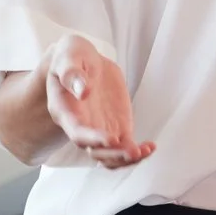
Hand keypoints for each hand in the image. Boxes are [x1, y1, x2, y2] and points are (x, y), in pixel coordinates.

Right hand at [43, 35, 152, 167]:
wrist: (82, 60)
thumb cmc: (71, 56)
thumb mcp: (69, 56)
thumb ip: (72, 73)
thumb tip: (83, 91)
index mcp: (64, 110)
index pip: (76, 131)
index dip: (92, 138)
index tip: (110, 139)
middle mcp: (80, 126)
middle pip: (94, 151)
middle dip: (113, 155)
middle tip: (132, 151)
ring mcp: (99, 129)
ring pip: (110, 156)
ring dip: (126, 159)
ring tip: (144, 151)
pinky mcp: (116, 127)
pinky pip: (125, 147)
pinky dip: (137, 151)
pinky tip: (150, 147)